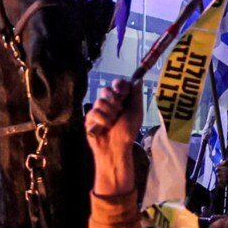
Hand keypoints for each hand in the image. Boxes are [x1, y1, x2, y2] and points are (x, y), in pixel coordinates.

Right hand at [84, 79, 141, 196]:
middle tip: (119, 113)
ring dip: (109, 114)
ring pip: (100, 101)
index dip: (119, 85)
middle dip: (114, 102)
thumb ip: (136, 96)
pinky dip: (102, 121)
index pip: (117, 84)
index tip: (122, 92)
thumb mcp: (136, 112)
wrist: (116, 148)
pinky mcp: (89, 119)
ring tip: (112, 124)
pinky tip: (105, 128)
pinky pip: (93, 112)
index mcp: (121, 100)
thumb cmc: (127, 132)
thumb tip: (138, 79)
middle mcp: (109, 103)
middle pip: (106, 90)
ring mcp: (98, 110)